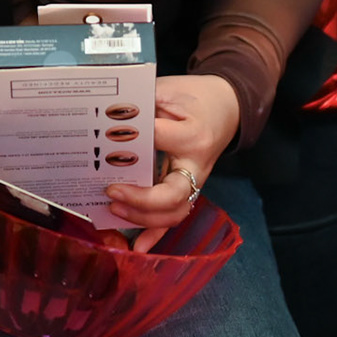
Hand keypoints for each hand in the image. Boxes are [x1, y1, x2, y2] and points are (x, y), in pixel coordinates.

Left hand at [104, 74, 238, 252]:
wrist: (227, 107)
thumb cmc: (195, 97)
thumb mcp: (170, 89)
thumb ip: (144, 103)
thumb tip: (110, 120)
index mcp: (193, 135)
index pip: (159, 141)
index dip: (133, 139)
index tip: (109, 136)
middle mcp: (197, 165)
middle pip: (172, 194)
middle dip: (140, 199)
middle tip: (111, 191)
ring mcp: (195, 181)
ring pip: (174, 212)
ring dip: (143, 219)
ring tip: (114, 211)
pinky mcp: (190, 189)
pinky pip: (174, 217)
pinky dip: (156, 235)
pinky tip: (137, 247)